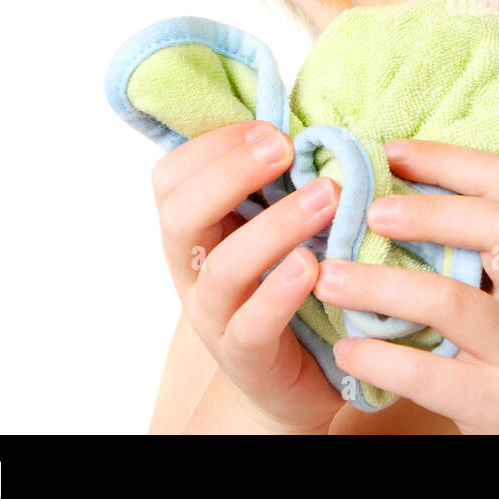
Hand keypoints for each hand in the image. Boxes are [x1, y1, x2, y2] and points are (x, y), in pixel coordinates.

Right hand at [150, 119, 345, 433]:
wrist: (290, 381)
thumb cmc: (287, 288)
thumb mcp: (273, 227)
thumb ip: (277, 182)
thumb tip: (315, 118)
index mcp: (196, 229)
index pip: (172, 176)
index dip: (214, 144)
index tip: (271, 127)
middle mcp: (193, 269)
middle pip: (180, 213)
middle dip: (230, 173)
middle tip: (285, 148)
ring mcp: (215, 315)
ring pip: (223, 267)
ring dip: (275, 225)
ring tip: (326, 197)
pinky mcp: (247, 355)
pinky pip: (253, 323)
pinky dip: (280, 293)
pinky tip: (312, 268)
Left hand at [313, 138, 498, 433]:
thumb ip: (488, 252)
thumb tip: (398, 198)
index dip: (446, 158)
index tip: (389, 151)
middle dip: (427, 212)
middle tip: (367, 211)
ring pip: (452, 302)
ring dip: (380, 284)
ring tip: (328, 277)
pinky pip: (431, 375)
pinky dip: (380, 358)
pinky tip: (346, 350)